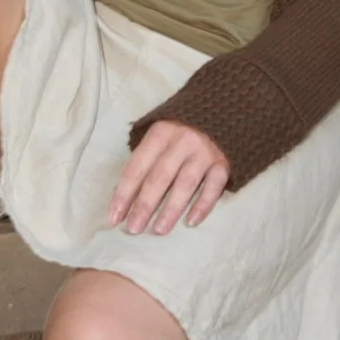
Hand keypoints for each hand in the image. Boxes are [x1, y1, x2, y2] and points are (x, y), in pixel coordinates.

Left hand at [108, 120, 229, 235]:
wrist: (225, 109)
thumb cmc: (184, 125)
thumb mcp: (162, 129)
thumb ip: (147, 154)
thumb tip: (125, 191)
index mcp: (161, 132)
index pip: (138, 166)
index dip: (124, 192)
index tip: (114, 217)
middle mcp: (182, 141)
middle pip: (159, 177)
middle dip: (144, 205)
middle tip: (133, 229)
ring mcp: (204, 152)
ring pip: (185, 183)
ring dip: (171, 209)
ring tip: (159, 230)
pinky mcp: (224, 162)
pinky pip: (214, 186)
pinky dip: (203, 204)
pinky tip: (191, 222)